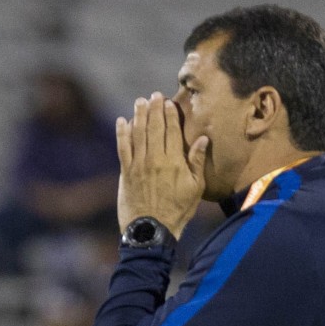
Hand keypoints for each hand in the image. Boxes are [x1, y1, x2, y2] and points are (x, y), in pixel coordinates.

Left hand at [116, 91, 208, 238]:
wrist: (152, 230)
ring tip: (140, 102)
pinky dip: (122, 133)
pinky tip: (122, 121)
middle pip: (154, 127)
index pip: (172, 131)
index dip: (170, 114)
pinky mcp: (126, 172)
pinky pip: (123, 147)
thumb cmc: (178, 211)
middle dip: (154, 109)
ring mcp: (138, 165)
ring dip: (138, 115)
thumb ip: (197, 162)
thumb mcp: (195, 189)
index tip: (168, 102)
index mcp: (174, 161)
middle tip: (154, 95)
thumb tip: (203, 139)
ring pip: (137, 133)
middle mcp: (155, 159)